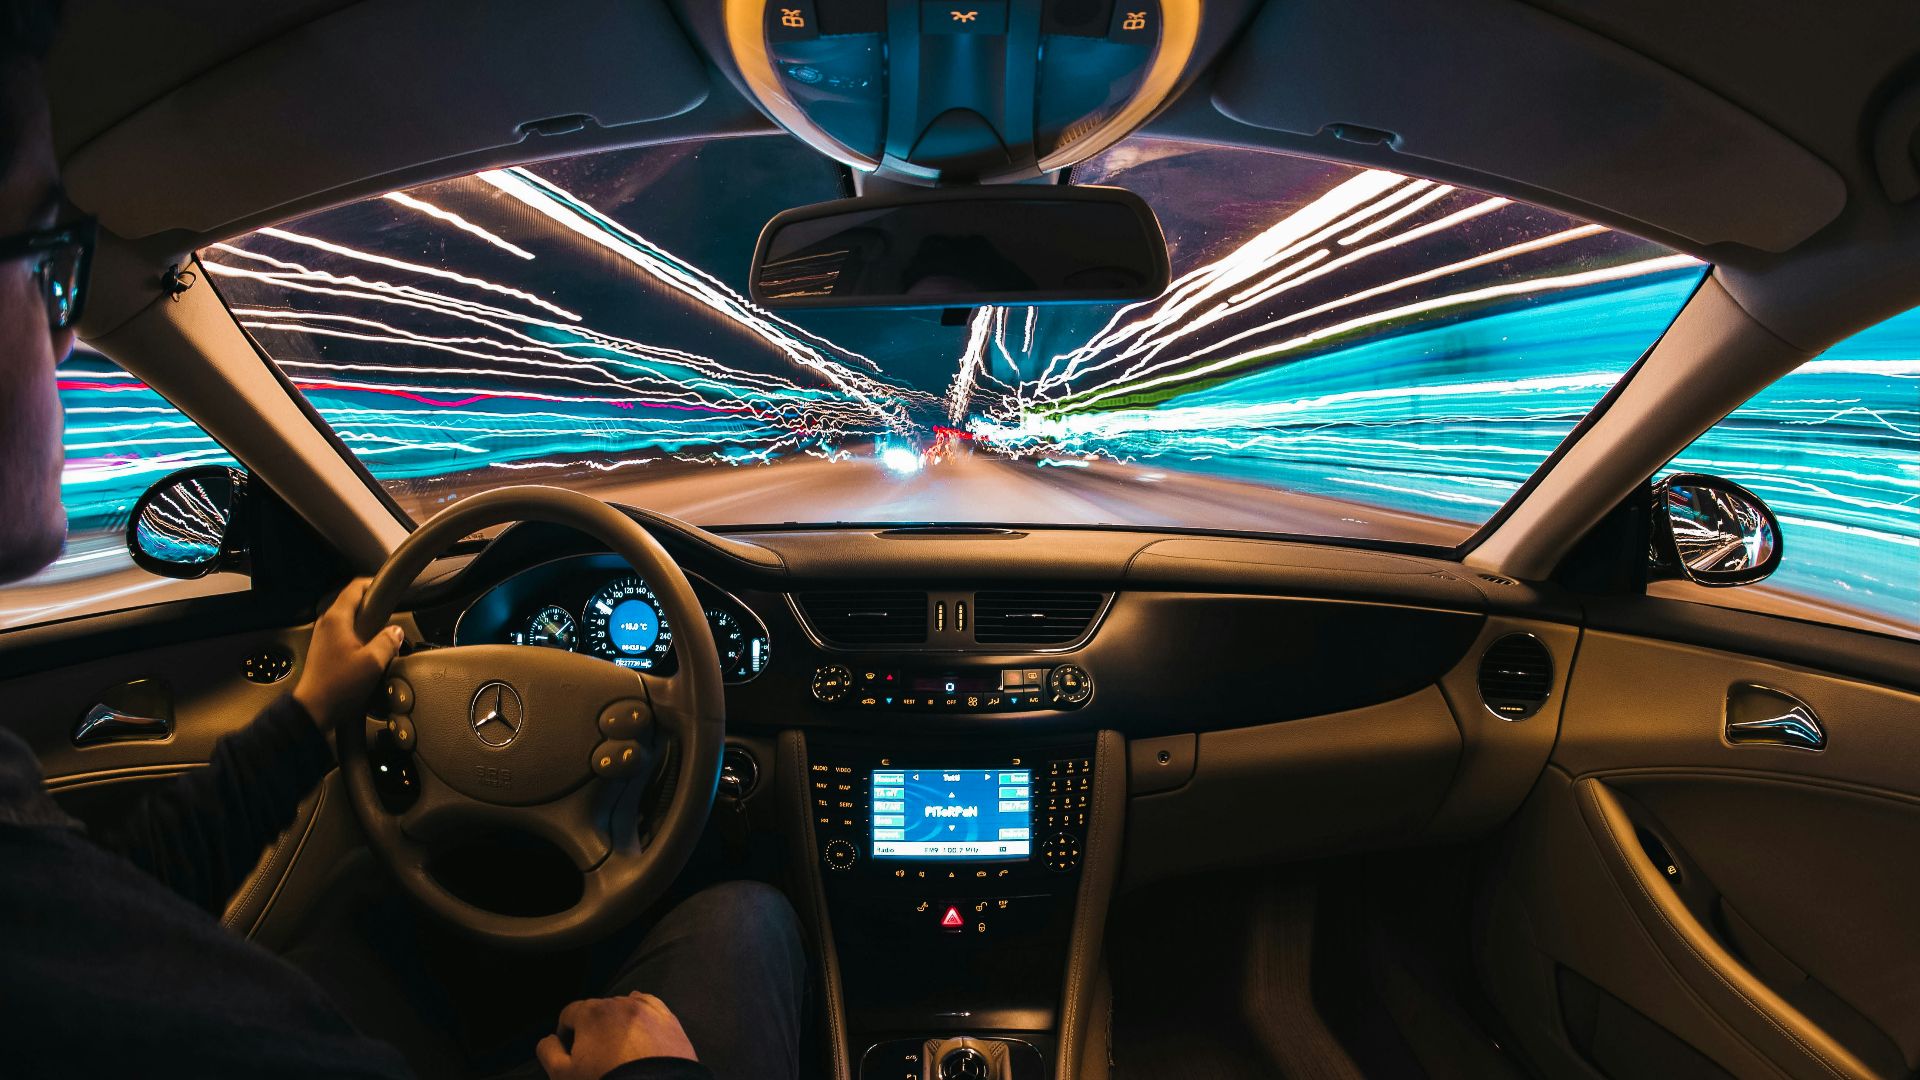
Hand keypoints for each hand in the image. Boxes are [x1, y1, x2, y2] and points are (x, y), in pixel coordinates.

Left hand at [292, 579, 404, 733]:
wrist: (314, 710)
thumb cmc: (338, 687)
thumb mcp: (373, 663)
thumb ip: (388, 641)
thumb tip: (396, 631)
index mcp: (336, 620)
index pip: (355, 588)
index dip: (375, 584)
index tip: (390, 588)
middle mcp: (327, 624)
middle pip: (353, 603)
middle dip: (374, 607)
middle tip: (391, 615)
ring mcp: (324, 638)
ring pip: (350, 620)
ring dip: (368, 624)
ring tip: (383, 637)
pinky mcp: (325, 651)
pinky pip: (346, 635)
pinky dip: (360, 637)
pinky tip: (370, 653)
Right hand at [537, 992, 697, 1079]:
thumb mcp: (563, 1075)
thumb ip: (549, 1051)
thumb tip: (550, 1039)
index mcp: (592, 1013)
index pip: (569, 1013)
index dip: (565, 1032)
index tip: (569, 1050)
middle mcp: (621, 1004)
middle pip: (598, 1009)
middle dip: (592, 1028)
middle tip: (594, 1055)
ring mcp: (648, 1011)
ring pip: (625, 1007)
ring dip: (617, 1022)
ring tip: (617, 1048)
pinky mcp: (670, 1021)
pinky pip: (652, 1008)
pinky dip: (643, 1014)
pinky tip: (639, 1024)